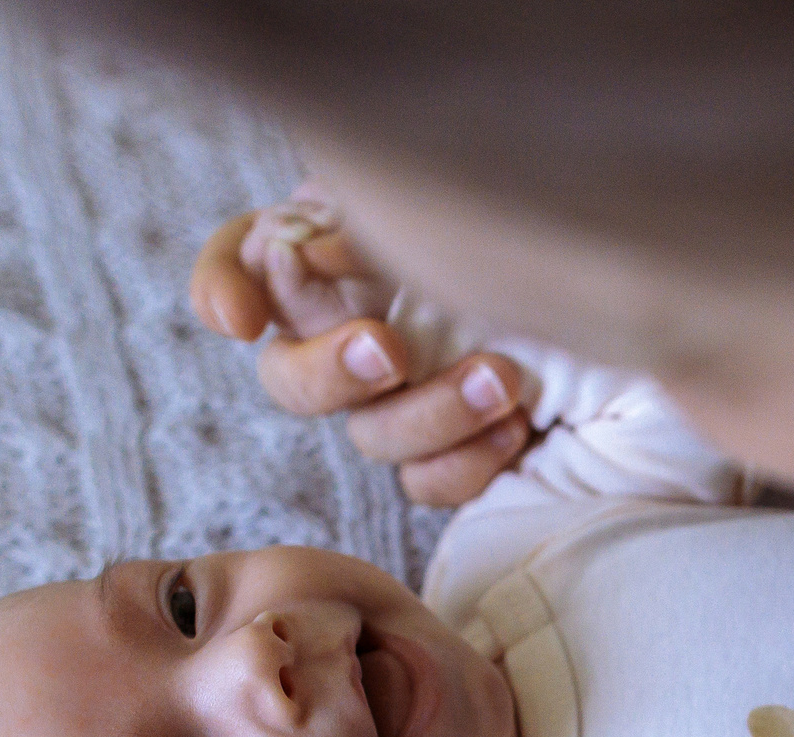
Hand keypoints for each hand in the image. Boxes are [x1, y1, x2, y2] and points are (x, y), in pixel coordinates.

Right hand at [190, 196, 531, 503]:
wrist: (569, 268)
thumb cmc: (499, 220)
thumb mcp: (437, 194)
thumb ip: (366, 211)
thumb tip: (311, 251)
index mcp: (324, 261)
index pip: (238, 265)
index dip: (223, 289)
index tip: (243, 317)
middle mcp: (340, 338)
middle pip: (291, 378)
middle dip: (332, 371)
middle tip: (388, 350)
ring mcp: (390, 402)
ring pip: (373, 437)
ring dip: (431, 414)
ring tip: (500, 380)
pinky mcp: (445, 452)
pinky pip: (430, 483)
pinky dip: (468, 462)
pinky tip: (516, 425)